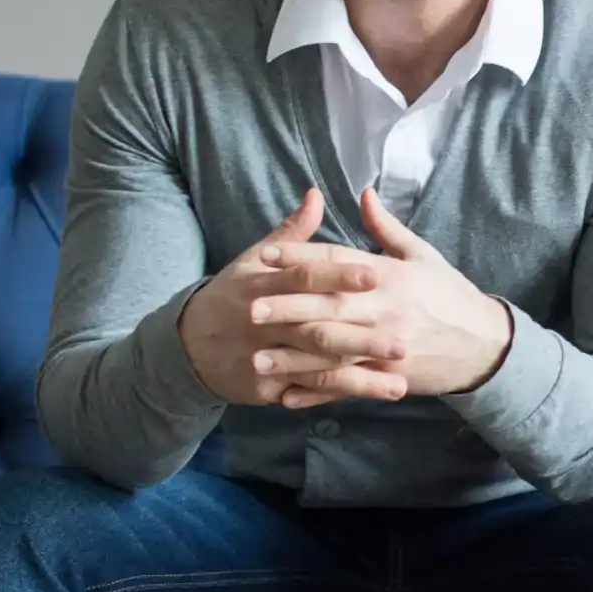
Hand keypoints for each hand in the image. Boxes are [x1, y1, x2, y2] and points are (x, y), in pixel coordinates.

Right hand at [178, 188, 408, 409]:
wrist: (188, 344)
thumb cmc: (232, 294)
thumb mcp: (253, 259)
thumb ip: (292, 233)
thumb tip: (316, 194)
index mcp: (264, 285)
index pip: (305, 278)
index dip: (338, 276)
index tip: (374, 276)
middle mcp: (265, 324)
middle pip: (317, 329)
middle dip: (361, 338)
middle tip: (403, 341)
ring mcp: (264, 358)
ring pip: (317, 368)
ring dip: (360, 378)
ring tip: (399, 383)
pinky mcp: (266, 387)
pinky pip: (305, 391)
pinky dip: (336, 396)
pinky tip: (368, 395)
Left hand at [249, 185, 512, 404]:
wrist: (485, 345)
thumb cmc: (450, 295)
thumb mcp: (423, 255)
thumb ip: (387, 228)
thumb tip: (363, 193)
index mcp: (390, 276)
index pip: (338, 263)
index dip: (302, 258)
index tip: (266, 256)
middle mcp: (386, 310)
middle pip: (329, 307)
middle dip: (287, 307)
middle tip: (249, 307)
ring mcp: (386, 347)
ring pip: (332, 352)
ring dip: (292, 357)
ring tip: (256, 358)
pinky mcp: (387, 377)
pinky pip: (346, 386)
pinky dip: (316, 393)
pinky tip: (286, 396)